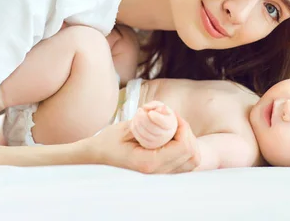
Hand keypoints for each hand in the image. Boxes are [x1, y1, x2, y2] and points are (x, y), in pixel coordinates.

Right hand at [81, 110, 199, 173]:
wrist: (96, 159)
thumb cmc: (108, 142)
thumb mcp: (126, 128)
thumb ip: (149, 121)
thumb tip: (167, 113)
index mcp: (149, 163)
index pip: (184, 147)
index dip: (183, 127)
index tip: (171, 114)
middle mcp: (158, 174)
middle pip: (193, 154)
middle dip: (188, 133)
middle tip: (173, 120)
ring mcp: (162, 176)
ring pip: (193, 160)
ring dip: (188, 141)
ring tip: (173, 129)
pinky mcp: (163, 174)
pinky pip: (186, 163)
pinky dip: (185, 149)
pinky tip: (172, 138)